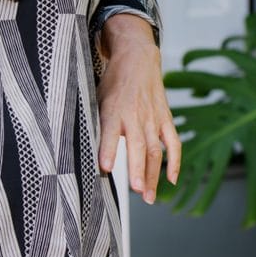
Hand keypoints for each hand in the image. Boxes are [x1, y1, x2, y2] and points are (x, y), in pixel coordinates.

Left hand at [96, 15, 179, 203]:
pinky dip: (174, 161)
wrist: (137, 59)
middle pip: (138, 145)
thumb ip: (95, 122)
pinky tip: (171, 179)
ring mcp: (153, 118)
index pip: (110, 132)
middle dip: (138, 169)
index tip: (104, 167)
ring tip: (148, 197)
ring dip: (154, 175)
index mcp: (114, 110)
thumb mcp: (97, 97)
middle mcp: (135, 115)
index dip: (108, 149)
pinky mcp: (165, 118)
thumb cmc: (113, 83)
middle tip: (138, 191)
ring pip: (155, 150)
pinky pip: (173, 142)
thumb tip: (80, 148)